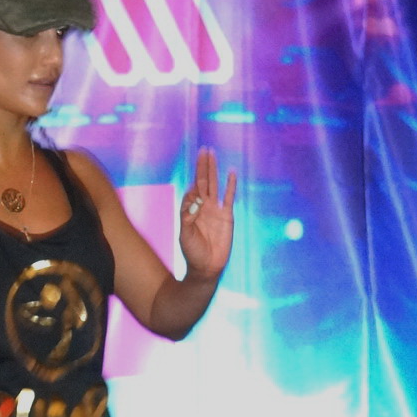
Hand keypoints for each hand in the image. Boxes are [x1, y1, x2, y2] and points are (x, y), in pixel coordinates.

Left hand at [179, 147, 235, 280]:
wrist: (207, 267)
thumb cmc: (192, 252)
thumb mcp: (185, 235)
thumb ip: (187, 217)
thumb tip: (194, 201)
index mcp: (191, 210)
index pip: (191, 190)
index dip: (192, 182)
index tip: (194, 182)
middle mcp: (203, 207)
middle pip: (203, 181)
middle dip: (203, 166)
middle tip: (204, 149)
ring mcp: (215, 210)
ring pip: (214, 185)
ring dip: (213, 170)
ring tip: (212, 154)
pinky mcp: (227, 216)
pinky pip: (229, 197)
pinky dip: (230, 185)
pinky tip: (231, 172)